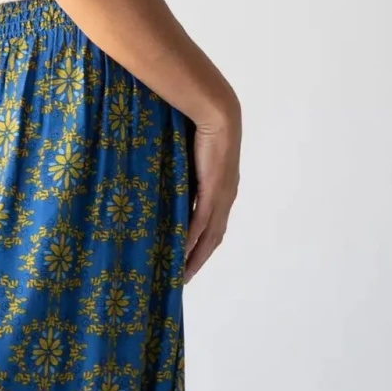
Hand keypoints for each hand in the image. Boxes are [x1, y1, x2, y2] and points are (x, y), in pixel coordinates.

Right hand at [184, 100, 240, 281]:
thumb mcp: (190, 156)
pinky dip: (192, 239)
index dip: (203, 246)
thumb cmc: (202, 126)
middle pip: (213, 238)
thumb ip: (183, 172)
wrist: (218, 112)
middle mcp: (225, 197)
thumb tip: (166, 178)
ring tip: (182, 274)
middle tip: (182, 278)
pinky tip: (181, 252)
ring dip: (196, 257)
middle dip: (199, 260)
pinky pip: (201, 221)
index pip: (213, 226)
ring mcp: (221, 195)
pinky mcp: (213, 189)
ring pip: (209, 236)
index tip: (189, 261)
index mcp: (223, 190)